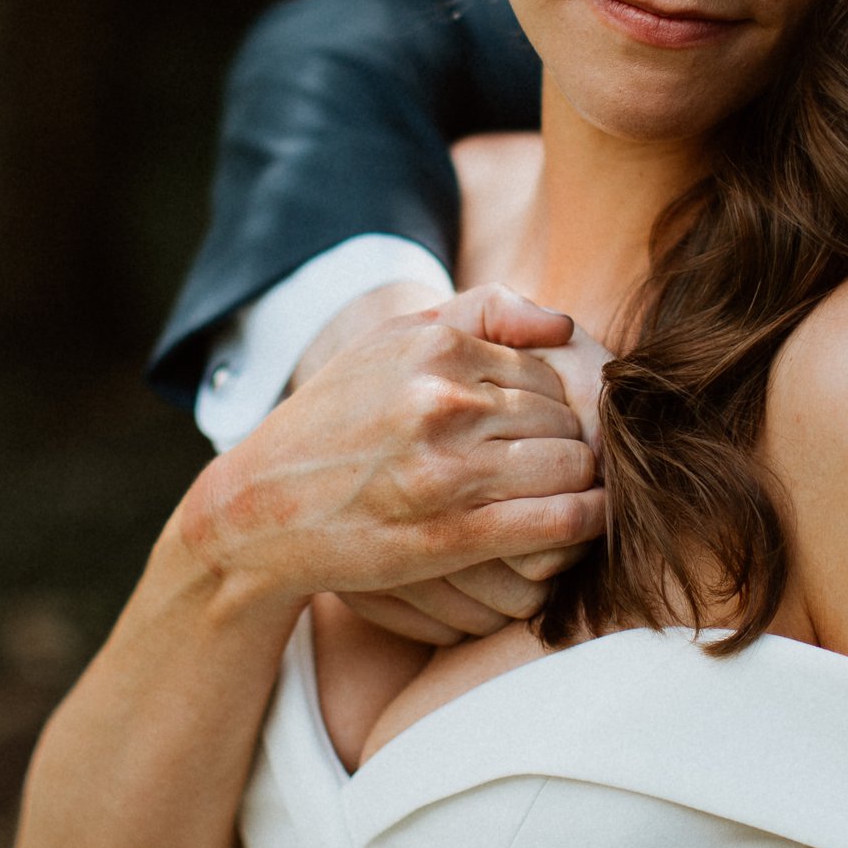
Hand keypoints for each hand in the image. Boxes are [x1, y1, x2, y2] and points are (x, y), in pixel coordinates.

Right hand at [179, 284, 606, 613]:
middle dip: (572, 443)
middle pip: (564, 420)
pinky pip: (558, 521)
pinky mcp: (451, 534)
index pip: (547, 373)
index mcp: (434, 350)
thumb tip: (562, 324)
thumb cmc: (334, 420)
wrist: (260, 508)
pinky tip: (588, 522)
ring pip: (570, 466)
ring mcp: (446, 470)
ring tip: (570, 493)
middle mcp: (443, 402)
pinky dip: (587, 522)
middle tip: (561, 467)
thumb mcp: (390, 342)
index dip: (558, 404)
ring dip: (581, 484)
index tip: (546, 429)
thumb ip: (481, 314)